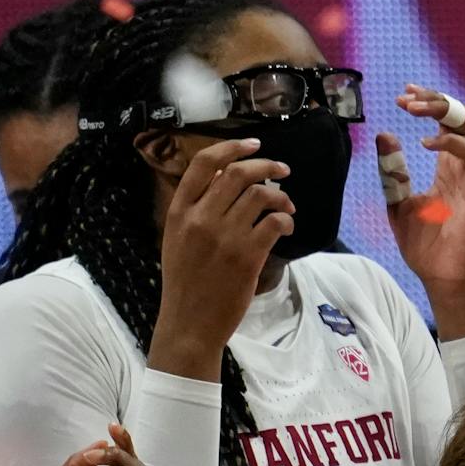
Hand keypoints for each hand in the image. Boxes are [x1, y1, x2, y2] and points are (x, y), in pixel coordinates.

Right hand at [149, 138, 294, 376]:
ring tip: (287, 207)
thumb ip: (195, 209)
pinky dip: (287, 220)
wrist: (190, 322)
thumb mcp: (177, 239)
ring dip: (281, 196)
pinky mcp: (247, 255)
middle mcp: (200, 218)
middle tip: (283, 171)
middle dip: (267, 165)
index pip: (204, 164)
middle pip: (239, 173)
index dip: (232, 148)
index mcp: (179, 211)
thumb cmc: (185, 282)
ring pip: (262, 195)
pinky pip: (275, 223)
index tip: (254, 143)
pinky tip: (287, 227)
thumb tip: (227, 181)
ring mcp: (225, 236)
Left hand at [381, 85, 464, 304]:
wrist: (444, 279)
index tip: (401, 97)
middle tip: (407, 97)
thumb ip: (392, 171)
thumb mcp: (398, 202)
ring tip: (416, 108)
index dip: (427, 104)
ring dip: (445, 111)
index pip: (445, 123)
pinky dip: (453, 142)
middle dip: (435, 100)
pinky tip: (427, 144)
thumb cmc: (426, 247)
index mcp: (449, 168)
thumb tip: (385, 134)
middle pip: (461, 118)